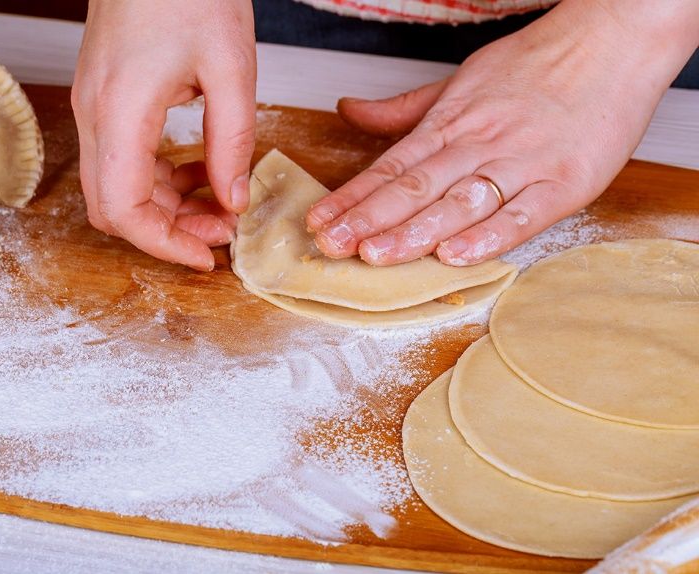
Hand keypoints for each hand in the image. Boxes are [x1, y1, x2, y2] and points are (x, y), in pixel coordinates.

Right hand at [72, 0, 255, 270]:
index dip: (164, 245)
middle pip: (112, 208)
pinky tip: (198, 173)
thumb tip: (233, 199)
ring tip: (219, 204)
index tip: (207, 256)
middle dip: (167, 232)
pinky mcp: (105, 99)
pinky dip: (158, 180)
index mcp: (120, 109)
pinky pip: (122, 161)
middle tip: (220, 232)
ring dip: (165, 208)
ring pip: (116, 188)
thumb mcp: (231, 67)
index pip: (124, 209)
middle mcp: (95, 114)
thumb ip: (232, 141)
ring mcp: (94, 106)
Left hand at [306, 0, 698, 265]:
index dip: (353, 197)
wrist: (613, 39)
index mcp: (452, 123)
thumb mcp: (459, 82)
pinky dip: (489, 237)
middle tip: (331, 246)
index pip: (391, 167)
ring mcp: (522, 164)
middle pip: (416, 188)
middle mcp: (480, 144)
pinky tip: (455, 256)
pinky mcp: (565, 183)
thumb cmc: (536, 65)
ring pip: (459, 203)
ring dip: (414, 232)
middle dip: (369, 220)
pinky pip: (522, 215)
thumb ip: (402, 109)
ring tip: (375, 255)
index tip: (320, 221)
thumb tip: (348, 110)